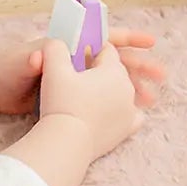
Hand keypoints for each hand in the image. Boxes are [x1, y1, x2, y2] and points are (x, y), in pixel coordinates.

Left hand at [0, 29, 165, 116]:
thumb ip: (30, 58)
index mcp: (70, 45)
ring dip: (133, 88)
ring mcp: (77, 78)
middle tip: (161, 76)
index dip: (129, 38)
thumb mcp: (18, 63)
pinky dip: (118, 104)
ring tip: (152, 100)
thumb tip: (40, 54)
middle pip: (116, 60)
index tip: (151, 42)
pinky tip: (132, 115)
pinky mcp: (73, 96)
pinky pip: (102, 98)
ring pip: (113, 81)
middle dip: (140, 66)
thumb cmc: (8, 69)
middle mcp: (78, 59)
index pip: (105, 37)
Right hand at [38, 41, 143, 160]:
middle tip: (85, 74)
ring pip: (124, 92)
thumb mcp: (54, 70)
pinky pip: (133, 117)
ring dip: (114, 91)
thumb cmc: (62, 104)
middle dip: (102, 70)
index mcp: (113, 69)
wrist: (67, 143)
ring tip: (102, 93)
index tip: (80, 53)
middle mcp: (126, 87)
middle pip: (115, 71)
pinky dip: (126, 113)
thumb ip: (55, 48)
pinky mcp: (126, 130)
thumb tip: (56, 42)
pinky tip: (118, 113)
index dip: (92, 49)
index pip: (106, 50)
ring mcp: (129, 110)